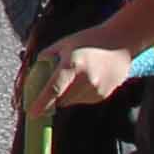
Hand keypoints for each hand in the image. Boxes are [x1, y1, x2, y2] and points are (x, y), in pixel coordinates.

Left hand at [20, 40, 138, 123]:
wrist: (121, 42)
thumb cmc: (89, 40)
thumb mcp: (64, 44)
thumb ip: (46, 58)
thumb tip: (33, 74)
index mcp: (72, 66)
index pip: (53, 90)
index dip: (41, 103)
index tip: (32, 113)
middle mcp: (85, 80)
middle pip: (60, 100)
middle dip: (52, 97)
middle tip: (52, 84)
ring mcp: (96, 90)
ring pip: (71, 102)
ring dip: (66, 95)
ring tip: (75, 76)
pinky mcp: (103, 95)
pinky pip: (83, 100)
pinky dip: (79, 94)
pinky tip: (87, 78)